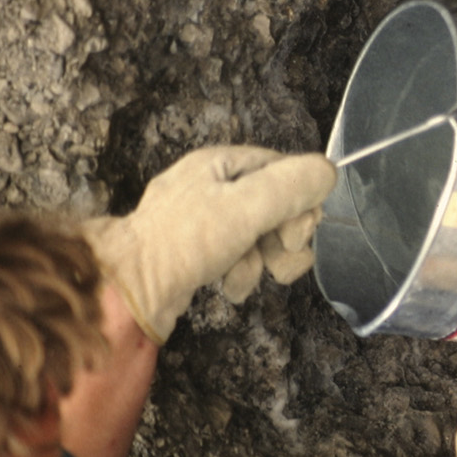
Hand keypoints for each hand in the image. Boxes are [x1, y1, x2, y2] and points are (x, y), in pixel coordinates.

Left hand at [82, 146, 336, 343]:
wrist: (127, 292)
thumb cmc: (182, 243)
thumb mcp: (244, 207)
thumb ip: (291, 186)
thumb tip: (329, 172)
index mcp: (221, 163)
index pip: (285, 171)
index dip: (299, 202)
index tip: (293, 232)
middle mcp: (213, 186)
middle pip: (278, 205)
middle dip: (284, 237)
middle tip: (273, 255)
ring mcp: (206, 222)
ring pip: (264, 235)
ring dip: (265, 260)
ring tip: (244, 276)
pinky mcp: (202, 254)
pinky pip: (242, 257)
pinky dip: (242, 274)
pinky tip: (227, 285)